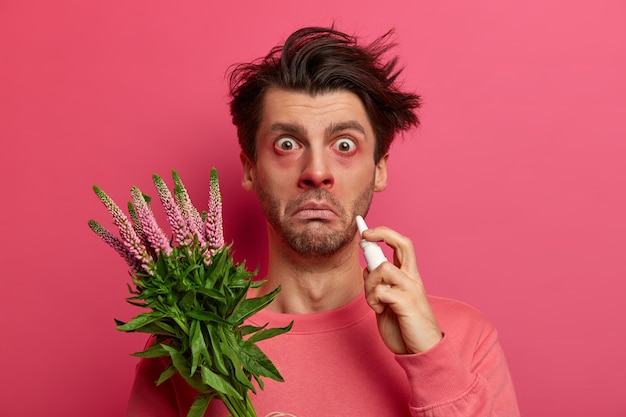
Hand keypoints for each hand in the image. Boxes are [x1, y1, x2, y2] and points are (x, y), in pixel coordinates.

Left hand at [361, 226, 441, 354]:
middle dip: (383, 234)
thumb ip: (381, 285)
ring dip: (369, 284)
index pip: (401, 246)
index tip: (365, 229)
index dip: (383, 234)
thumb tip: (367, 269)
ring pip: (382, 269)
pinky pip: (380, 291)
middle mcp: (413, 278)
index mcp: (410, 276)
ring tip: (374, 301)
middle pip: (403, 244)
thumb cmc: (405, 326)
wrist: (422, 349)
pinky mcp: (406, 302)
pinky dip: (373, 300)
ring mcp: (411, 289)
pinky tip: (380, 310)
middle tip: (366, 236)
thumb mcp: (389, 301)